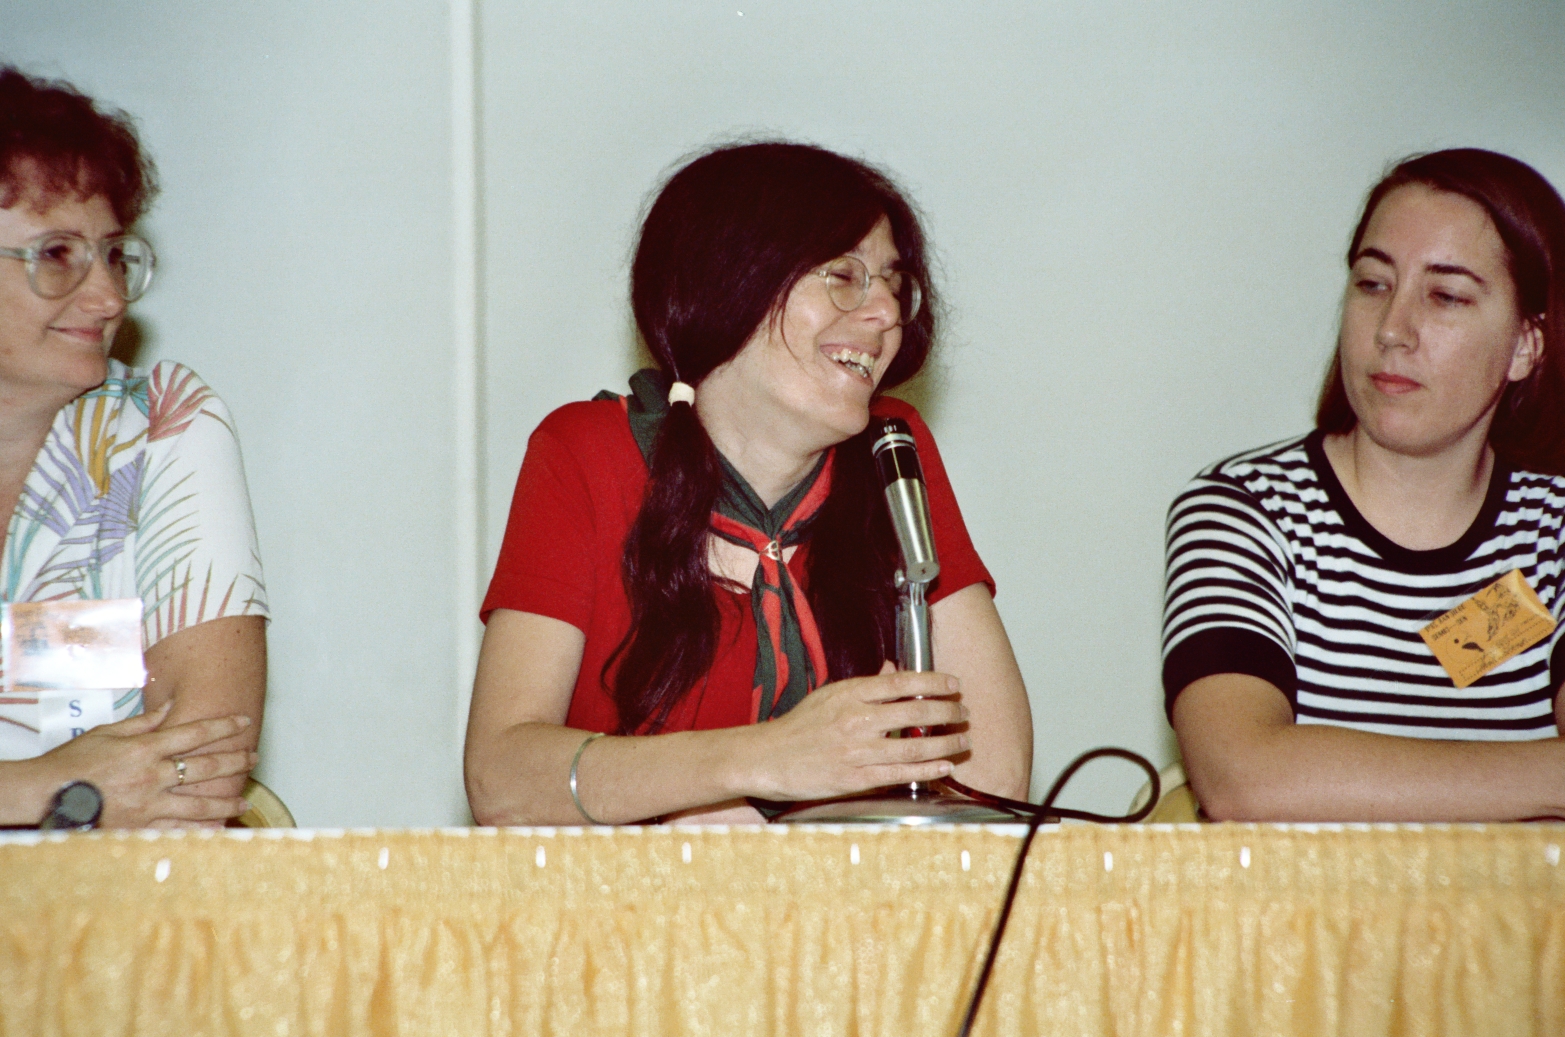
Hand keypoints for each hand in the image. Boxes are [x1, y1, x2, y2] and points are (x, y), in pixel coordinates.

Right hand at [33, 700, 254, 827]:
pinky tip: (217, 831)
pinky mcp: (140, 826)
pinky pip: (178, 829)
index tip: (244, 722)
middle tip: (254, 758)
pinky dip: (200, 830)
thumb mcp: (107, 732)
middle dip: (235, 761)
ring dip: (225, 802)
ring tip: (244, 802)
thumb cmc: (73, 762)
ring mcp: (148, 804)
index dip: (223, 726)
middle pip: (206, 767)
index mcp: (145, 748)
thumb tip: (170, 706)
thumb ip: (143, 722)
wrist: (47, 795)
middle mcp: (153, 776)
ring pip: (199, 804)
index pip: (195, 733)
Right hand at [748, 661, 969, 800]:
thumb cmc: (798, 727)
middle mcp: (856, 719)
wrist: (767, 758)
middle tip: (963, 712)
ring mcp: (856, 750)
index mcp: (849, 693)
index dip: (933, 682)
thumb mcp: (829, 694)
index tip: (953, 684)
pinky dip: (926, 769)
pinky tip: (944, 765)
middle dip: (947, 711)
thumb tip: (894, 672)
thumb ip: (865, 686)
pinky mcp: (855, 778)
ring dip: (945, 742)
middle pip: (914, 712)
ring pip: (913, 746)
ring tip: (963, 739)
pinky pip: (899, 774)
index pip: (901, 682)